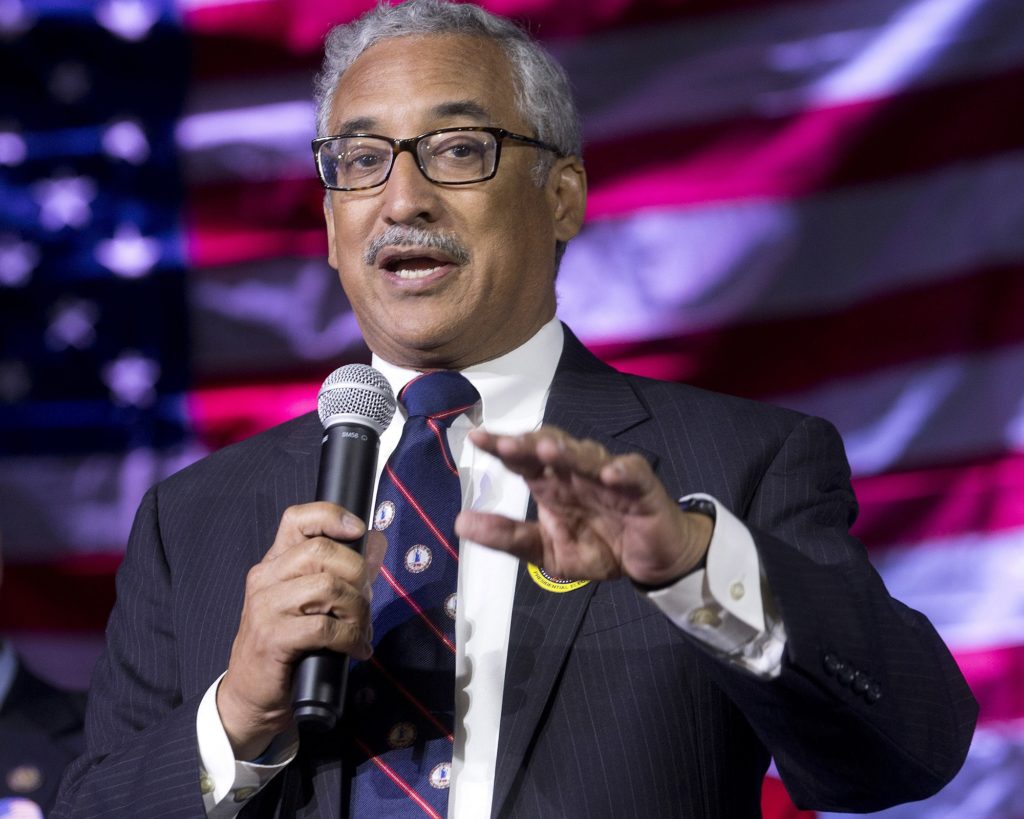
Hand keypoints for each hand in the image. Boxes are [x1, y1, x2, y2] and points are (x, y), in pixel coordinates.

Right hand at [216, 502, 385, 759]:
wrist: (251, 695)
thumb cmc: (288, 645)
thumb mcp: (312, 602)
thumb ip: (341, 573)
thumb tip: (376, 544)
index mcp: (274, 563)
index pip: (297, 519)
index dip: (331, 516)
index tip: (359, 530)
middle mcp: (265, 578)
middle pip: (321, 550)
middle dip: (358, 573)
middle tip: (366, 602)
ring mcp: (265, 607)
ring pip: (327, 586)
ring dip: (357, 609)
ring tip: (361, 629)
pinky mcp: (272, 638)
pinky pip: (325, 627)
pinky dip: (350, 638)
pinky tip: (356, 649)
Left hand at [455, 426, 711, 585]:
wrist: (650, 563)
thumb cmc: (600, 548)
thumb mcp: (546, 552)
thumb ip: (508, 537)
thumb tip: (460, 522)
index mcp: (552, 484)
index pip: (523, 458)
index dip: (501, 446)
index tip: (476, 438)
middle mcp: (577, 472)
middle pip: (552, 447)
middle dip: (530, 444)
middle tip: (506, 444)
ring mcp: (609, 475)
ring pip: (588, 455)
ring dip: (570, 452)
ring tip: (550, 451)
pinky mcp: (642, 488)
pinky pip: (632, 474)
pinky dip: (620, 472)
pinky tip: (608, 474)